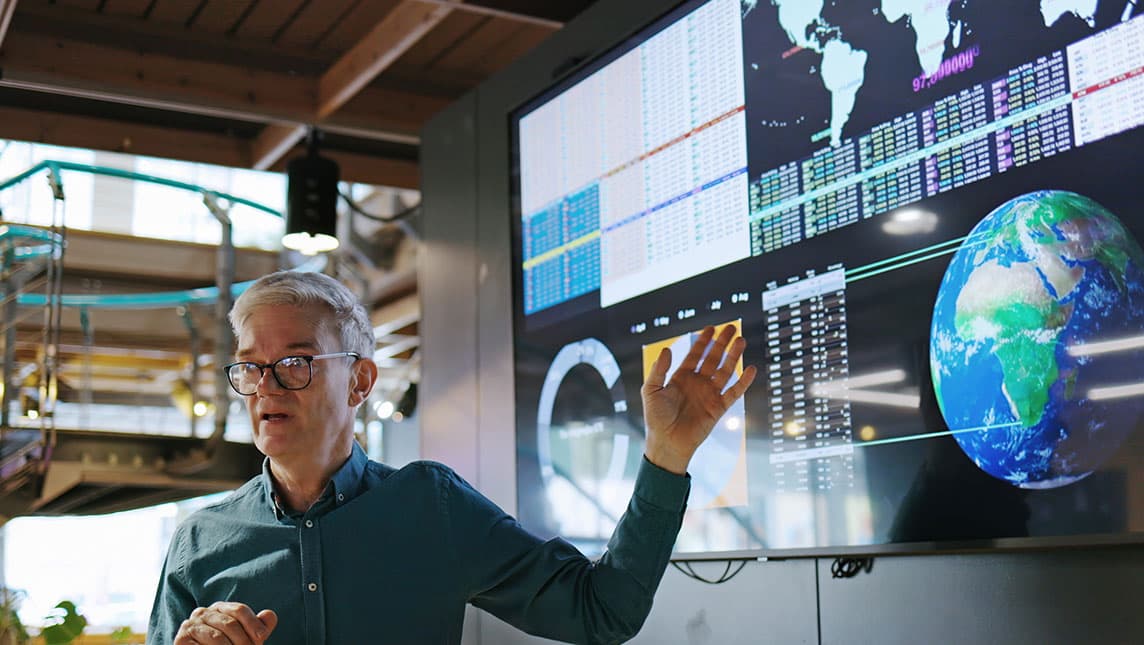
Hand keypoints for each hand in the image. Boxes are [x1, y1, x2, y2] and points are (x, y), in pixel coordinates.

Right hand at [175, 602, 277, 643]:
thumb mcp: (244, 639)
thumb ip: (257, 628)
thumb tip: (270, 615)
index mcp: (220, 608)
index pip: (239, 610)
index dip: (253, 624)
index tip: (262, 638)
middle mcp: (203, 612)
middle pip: (230, 624)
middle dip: (244, 641)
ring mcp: (190, 625)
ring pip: (217, 638)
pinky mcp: (181, 640)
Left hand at [642, 325, 755, 474]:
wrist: (667, 443)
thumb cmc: (656, 419)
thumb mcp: (651, 391)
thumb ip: (658, 370)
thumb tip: (666, 350)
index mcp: (681, 378)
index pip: (695, 355)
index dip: (703, 341)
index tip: (711, 328)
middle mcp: (697, 384)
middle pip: (713, 359)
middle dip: (722, 343)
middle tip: (731, 327)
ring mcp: (709, 395)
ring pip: (724, 371)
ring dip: (733, 356)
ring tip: (741, 341)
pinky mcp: (718, 408)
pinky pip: (733, 392)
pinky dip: (742, 382)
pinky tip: (750, 369)